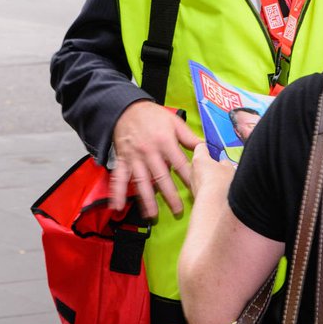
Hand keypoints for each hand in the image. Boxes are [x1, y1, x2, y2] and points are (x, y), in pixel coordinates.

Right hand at [109, 100, 201, 217]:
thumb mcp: (174, 121)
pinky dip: (117, 192)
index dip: (189, 177)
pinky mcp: (123, 160)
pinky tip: (117, 205)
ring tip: (152, 214)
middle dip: (170, 195)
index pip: (180, 163)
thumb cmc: (152, 115)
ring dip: (147, 199)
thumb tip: (205, 148)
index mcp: (164, 141)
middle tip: (178, 210)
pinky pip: (119, 177)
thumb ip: (188, 137)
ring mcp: (134, 157)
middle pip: (161, 176)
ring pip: (141, 181)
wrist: (127, 108)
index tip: (197, 190)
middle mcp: (149, 151)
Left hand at [189, 146, 234, 199]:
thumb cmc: (222, 185)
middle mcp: (192, 171)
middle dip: (211, 165)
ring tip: (225, 184)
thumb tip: (223, 164)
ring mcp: (193, 186)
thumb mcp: (230, 168)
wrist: (216, 209)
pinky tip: (221, 195)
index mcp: (199, 159)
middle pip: (201, 163)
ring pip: (202, 178)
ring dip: (211, 179)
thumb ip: (225, 163)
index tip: (216, 150)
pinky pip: (204, 190)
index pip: (201, 146)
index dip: (209, 148)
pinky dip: (211, 191)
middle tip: (224, 169)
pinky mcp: (196, 198)